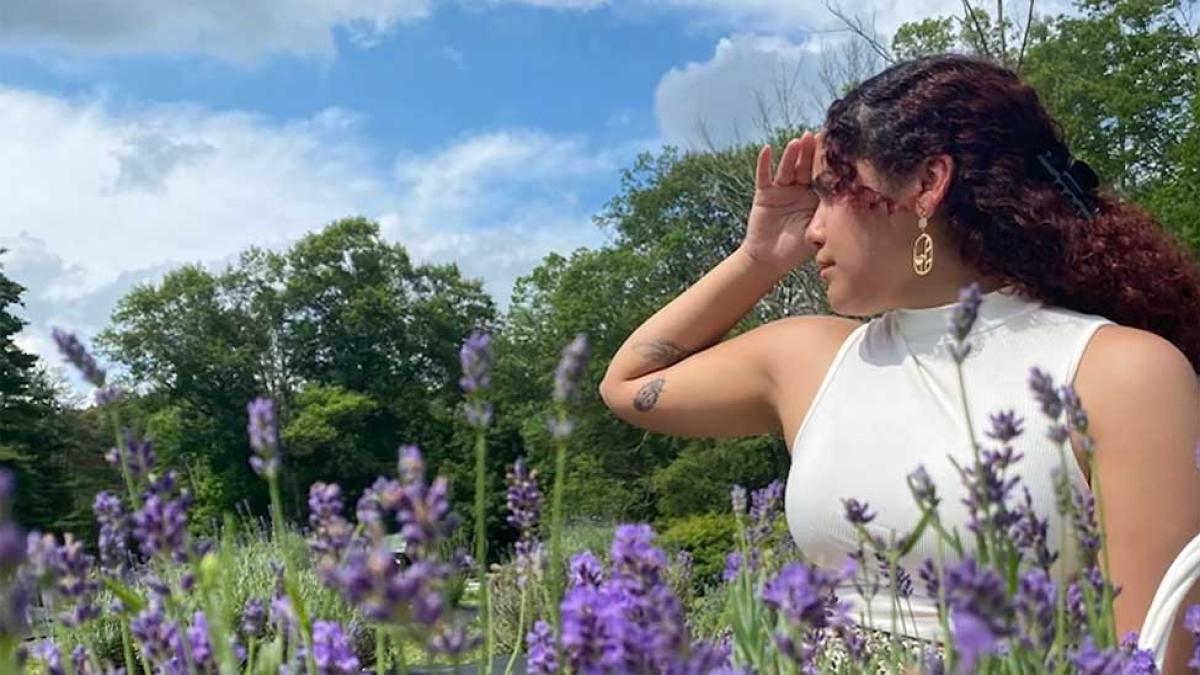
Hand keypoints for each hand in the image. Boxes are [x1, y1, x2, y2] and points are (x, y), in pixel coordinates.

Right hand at [739, 132, 819, 275]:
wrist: (769, 260)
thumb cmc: (796, 249)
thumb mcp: (817, 232)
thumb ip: (828, 217)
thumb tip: (847, 207)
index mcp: (816, 198)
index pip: (822, 176)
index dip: (826, 162)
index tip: (833, 145)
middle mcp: (800, 190)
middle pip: (805, 167)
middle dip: (810, 152)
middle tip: (815, 136)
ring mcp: (782, 190)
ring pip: (787, 169)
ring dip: (791, 155)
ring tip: (796, 143)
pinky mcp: (765, 193)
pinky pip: (764, 176)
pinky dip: (764, 163)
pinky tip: (767, 150)